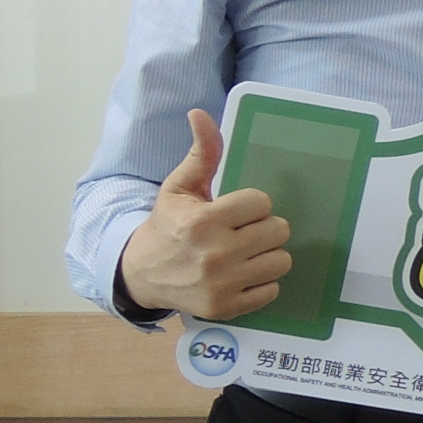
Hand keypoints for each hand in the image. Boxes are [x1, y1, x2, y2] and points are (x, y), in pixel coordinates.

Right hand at [119, 107, 293, 319]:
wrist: (141, 274)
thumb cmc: (167, 225)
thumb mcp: (179, 187)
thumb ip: (201, 153)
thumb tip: (200, 114)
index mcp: (203, 221)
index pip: (262, 203)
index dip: (252, 205)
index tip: (235, 211)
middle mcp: (215, 254)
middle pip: (279, 231)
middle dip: (264, 228)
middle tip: (242, 232)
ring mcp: (221, 284)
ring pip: (282, 261)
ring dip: (267, 255)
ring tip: (244, 252)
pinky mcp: (226, 307)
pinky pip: (272, 290)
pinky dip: (261, 282)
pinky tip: (240, 274)